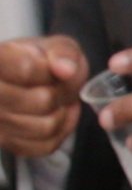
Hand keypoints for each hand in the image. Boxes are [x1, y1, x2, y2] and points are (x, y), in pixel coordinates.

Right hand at [0, 36, 77, 163]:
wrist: (24, 78)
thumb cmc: (38, 59)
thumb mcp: (55, 45)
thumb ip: (63, 53)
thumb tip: (67, 69)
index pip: (26, 69)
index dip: (51, 70)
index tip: (53, 68)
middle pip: (41, 101)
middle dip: (61, 92)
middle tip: (59, 85)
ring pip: (45, 126)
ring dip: (62, 113)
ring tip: (58, 100)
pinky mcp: (5, 142)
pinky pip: (45, 145)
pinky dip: (60, 131)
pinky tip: (55, 115)